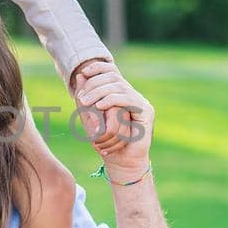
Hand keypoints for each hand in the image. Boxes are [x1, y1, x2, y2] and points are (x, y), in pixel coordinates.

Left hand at [72, 61, 153, 179]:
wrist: (121, 159)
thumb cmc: (105, 139)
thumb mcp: (90, 114)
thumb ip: (86, 95)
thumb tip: (80, 74)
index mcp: (119, 91)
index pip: (111, 70)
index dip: (98, 67)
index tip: (84, 72)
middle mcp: (131, 93)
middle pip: (113, 76)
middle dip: (94, 84)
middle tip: (81, 98)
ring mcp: (140, 101)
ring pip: (118, 86)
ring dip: (99, 92)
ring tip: (85, 102)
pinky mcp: (146, 110)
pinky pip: (128, 99)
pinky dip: (112, 100)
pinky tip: (100, 105)